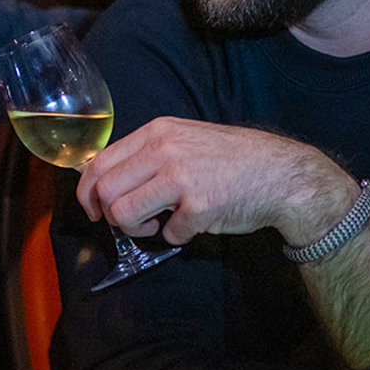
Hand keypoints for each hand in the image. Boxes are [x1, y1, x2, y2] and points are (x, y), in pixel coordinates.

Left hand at [75, 117, 357, 246]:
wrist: (282, 174)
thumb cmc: (232, 160)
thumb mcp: (186, 140)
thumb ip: (149, 155)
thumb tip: (108, 183)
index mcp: (157, 132)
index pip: (99, 162)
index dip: (87, 192)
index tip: (94, 209)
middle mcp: (164, 150)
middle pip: (104, 191)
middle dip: (109, 215)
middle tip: (127, 223)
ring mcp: (181, 178)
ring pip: (124, 215)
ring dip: (137, 230)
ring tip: (159, 224)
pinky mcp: (199, 207)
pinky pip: (169, 234)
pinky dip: (178, 237)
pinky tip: (195, 224)